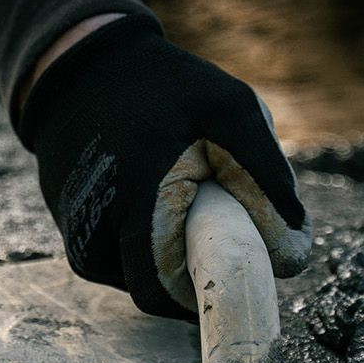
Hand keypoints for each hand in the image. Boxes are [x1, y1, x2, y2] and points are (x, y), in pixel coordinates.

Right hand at [18, 14, 311, 318]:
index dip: (203, 296)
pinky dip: (141, 238)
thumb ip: (266, 175)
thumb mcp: (229, 108)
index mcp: (134, 206)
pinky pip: (115, 254)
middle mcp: (93, 229)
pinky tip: (153, 195)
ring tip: (182, 199)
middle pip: (151, 290)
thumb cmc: (161, 85)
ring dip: (163, 253)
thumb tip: (294, 251)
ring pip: (132, 274)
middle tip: (217, 226)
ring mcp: (75, 230)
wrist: (80, 66)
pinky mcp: (69, 225)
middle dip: (188, 271)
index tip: (235, 271)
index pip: (164, 295)